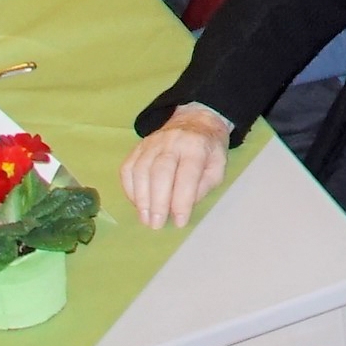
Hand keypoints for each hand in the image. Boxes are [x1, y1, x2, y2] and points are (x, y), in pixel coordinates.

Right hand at [123, 105, 233, 226]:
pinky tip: (137, 204)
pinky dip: (129, 189)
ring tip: (146, 219)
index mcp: (196, 146)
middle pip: (160, 172)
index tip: (179, 222)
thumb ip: (204, 186)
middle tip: (157, 224)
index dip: (182, 201)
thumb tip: (184, 205)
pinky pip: (128, 169)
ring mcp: (151, 143)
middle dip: (157, 202)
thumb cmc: (208, 150)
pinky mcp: (138, 147)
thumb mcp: (217, 166)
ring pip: (140, 171)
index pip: (187, 175)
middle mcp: (172, 142)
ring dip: (141, 199)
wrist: (194, 121)